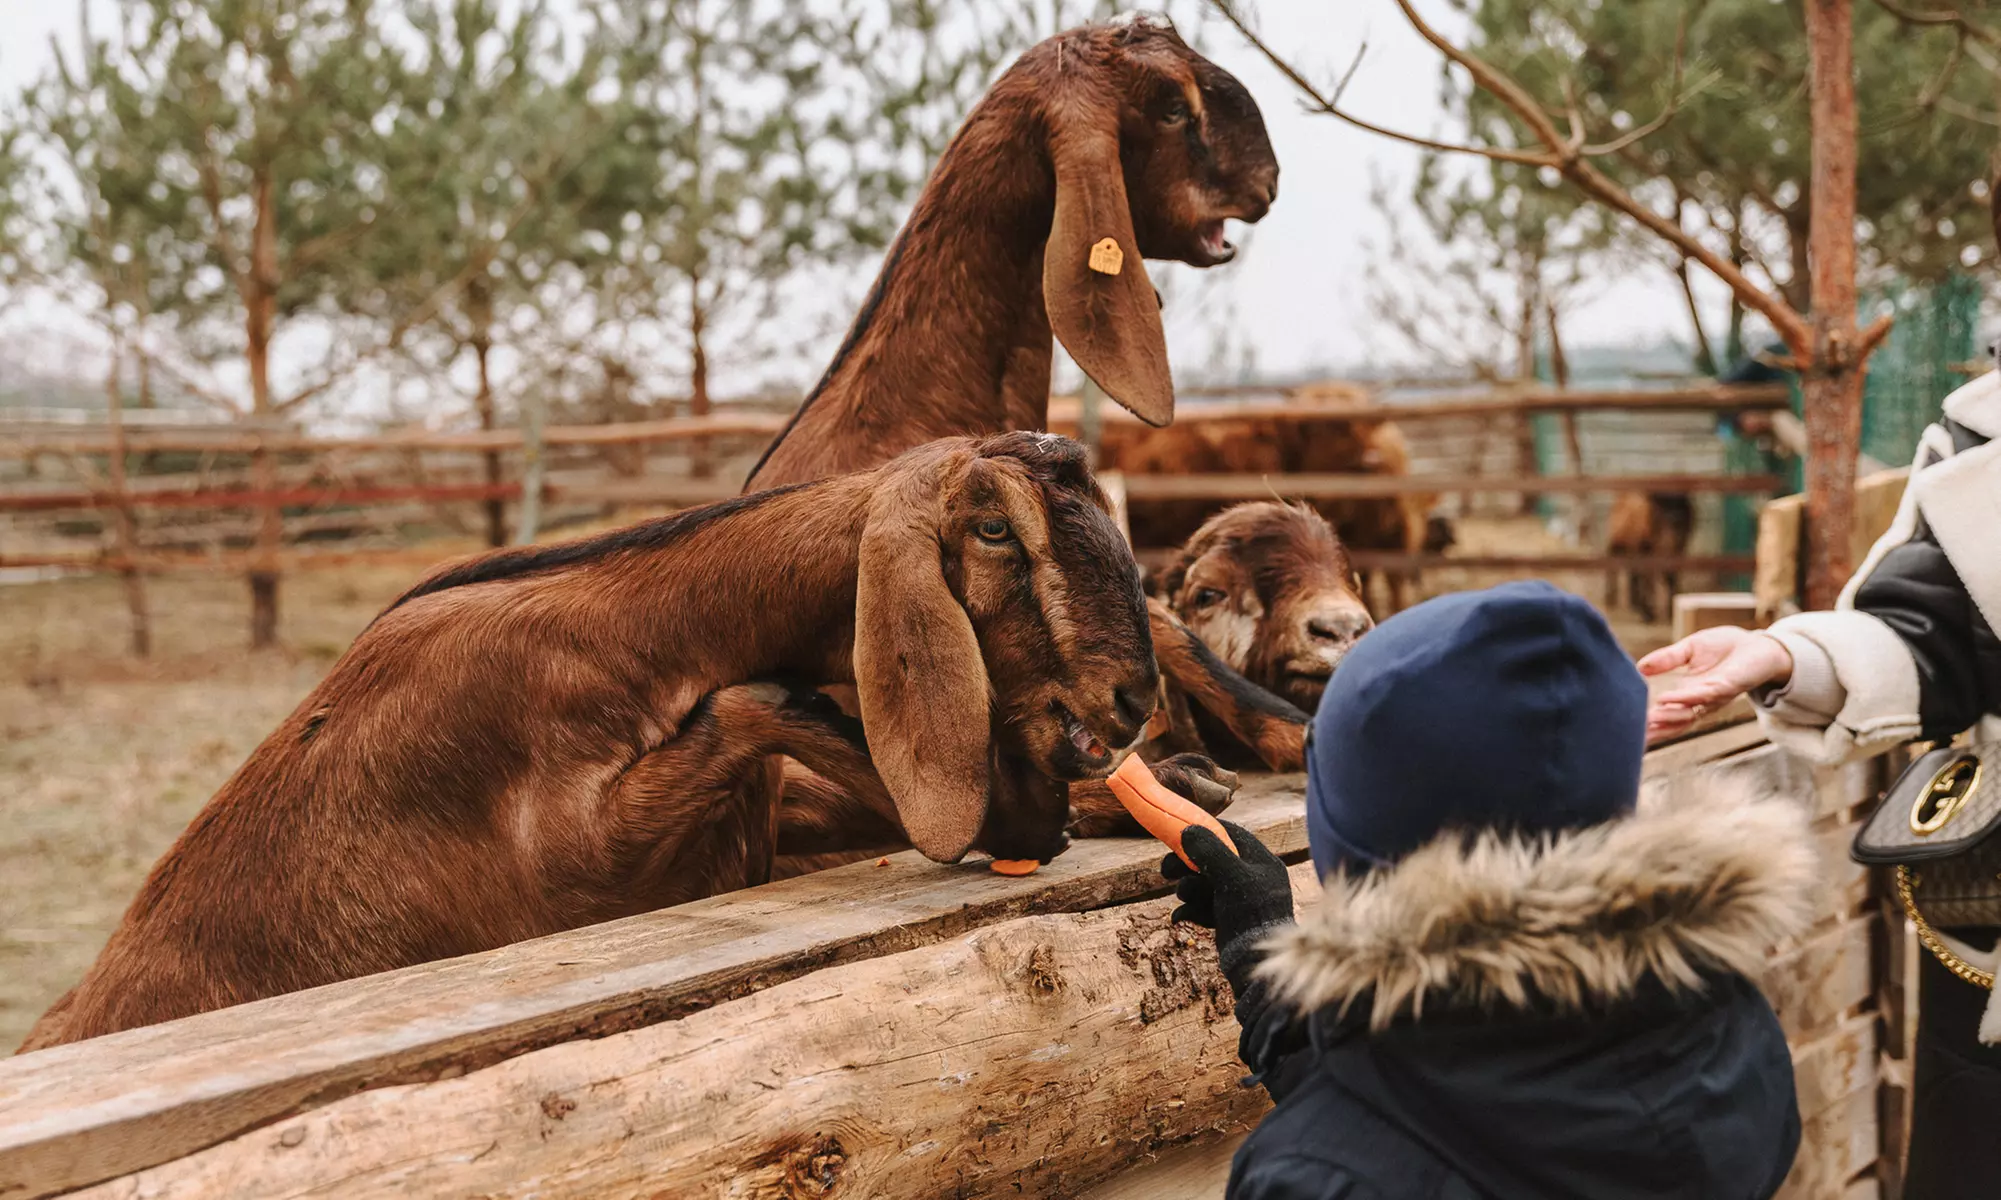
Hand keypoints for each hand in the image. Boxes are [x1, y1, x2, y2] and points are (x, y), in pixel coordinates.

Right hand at [1160, 820, 1294, 993]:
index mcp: (1261, 862)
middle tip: (1165, 870)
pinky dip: (1191, 910)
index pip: (1230, 834)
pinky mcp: (1228, 920)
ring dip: (1188, 889)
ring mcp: (1240, 900)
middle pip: (1211, 860)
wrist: (1256, 965)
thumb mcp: (1231, 877)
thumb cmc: (1250, 915)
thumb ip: (1210, 851)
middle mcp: (1252, 878)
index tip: (1177, 831)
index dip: (1203, 830)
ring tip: (1184, 897)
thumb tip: (1188, 831)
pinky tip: (1180, 918)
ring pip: (1203, 884)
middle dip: (1186, 865)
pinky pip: (1203, 906)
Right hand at [1637, 627, 1793, 740]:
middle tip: (1632, 735)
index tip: (1628, 729)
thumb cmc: (1726, 647)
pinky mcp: (1726, 687)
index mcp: (1689, 694)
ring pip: (1687, 713)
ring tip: (1644, 720)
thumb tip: (1639, 666)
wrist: (1760, 644)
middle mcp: (1700, 701)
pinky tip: (1664, 698)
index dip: (1649, 723)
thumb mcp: (1689, 649)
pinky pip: (1701, 695)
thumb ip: (1666, 659)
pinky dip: (1682, 698)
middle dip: (1655, 729)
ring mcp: (1713, 697)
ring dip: (1665, 718)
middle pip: (1674, 722)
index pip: (1666, 714)